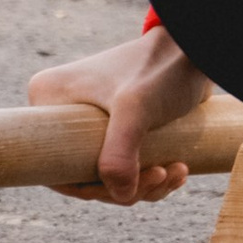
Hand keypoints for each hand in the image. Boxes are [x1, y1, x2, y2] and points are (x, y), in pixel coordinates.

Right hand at [27, 23, 214, 204]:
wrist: (194, 47)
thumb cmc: (160, 68)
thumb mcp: (134, 110)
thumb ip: (119, 153)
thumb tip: (119, 195)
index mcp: (48, 100)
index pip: (56, 166)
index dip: (89, 189)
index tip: (128, 189)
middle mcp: (63, 110)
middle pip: (85, 173)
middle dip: (127, 186)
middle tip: (160, 175)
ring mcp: (90, 118)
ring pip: (110, 172)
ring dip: (145, 183)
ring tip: (175, 170)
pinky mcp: (117, 124)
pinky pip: (126, 164)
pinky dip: (151, 174)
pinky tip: (177, 168)